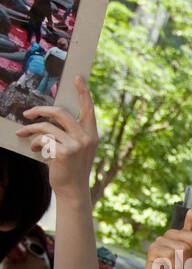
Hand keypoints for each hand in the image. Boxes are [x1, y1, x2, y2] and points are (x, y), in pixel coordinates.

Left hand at [16, 76, 95, 199]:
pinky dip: (34, 143)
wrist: (73, 190)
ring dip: (31, 130)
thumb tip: (46, 119)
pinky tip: (33, 149)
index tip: (77, 78)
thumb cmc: (71, 168)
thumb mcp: (76, 148)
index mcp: (92, 135)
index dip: (83, 93)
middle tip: (27, 113)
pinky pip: (42, 139)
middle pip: (60, 112)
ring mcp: (76, 145)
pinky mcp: (64, 153)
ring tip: (23, 135)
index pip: (88, 110)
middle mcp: (87, 138)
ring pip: (47, 127)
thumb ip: (69, 133)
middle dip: (40, 110)